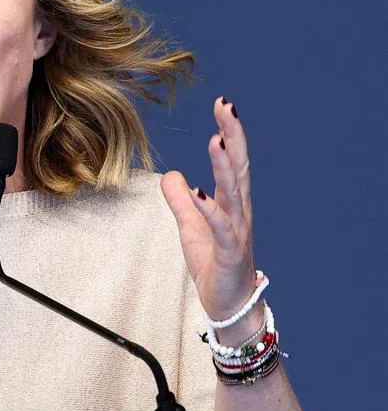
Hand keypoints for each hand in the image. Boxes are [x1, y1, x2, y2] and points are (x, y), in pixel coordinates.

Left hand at [161, 97, 256, 321]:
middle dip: (233, 136)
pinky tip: (200, 192)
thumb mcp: (190, 227)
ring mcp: (237, 232)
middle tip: (227, 105)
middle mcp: (239, 213)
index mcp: (230, 203)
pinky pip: (221, 229)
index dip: (228, 132)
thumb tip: (171, 174)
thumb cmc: (215, 266)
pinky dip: (211, 210)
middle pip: (237, 167)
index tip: (223, 103)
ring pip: (233, 193)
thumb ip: (180, 200)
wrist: (230, 307)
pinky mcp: (230, 254)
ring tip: (217, 139)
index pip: (231, 161)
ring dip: (224, 166)